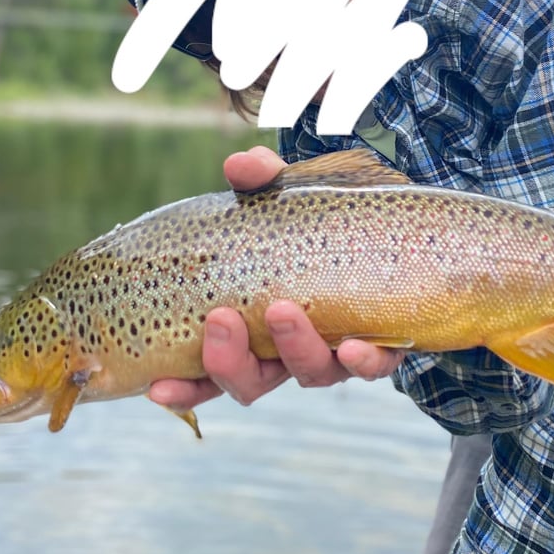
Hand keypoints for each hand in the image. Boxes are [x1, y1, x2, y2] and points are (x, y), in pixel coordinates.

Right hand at [147, 146, 406, 410]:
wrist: (396, 226)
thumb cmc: (324, 221)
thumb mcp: (289, 196)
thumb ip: (263, 180)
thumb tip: (239, 166)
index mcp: (252, 327)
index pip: (209, 370)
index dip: (184, 387)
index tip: (158, 386)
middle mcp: (289, 350)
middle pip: (251, 383)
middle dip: (230, 362)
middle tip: (221, 319)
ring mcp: (334, 352)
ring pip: (309, 375)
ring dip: (293, 348)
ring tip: (282, 310)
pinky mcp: (384, 347)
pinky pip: (374, 366)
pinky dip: (363, 361)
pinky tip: (354, 346)